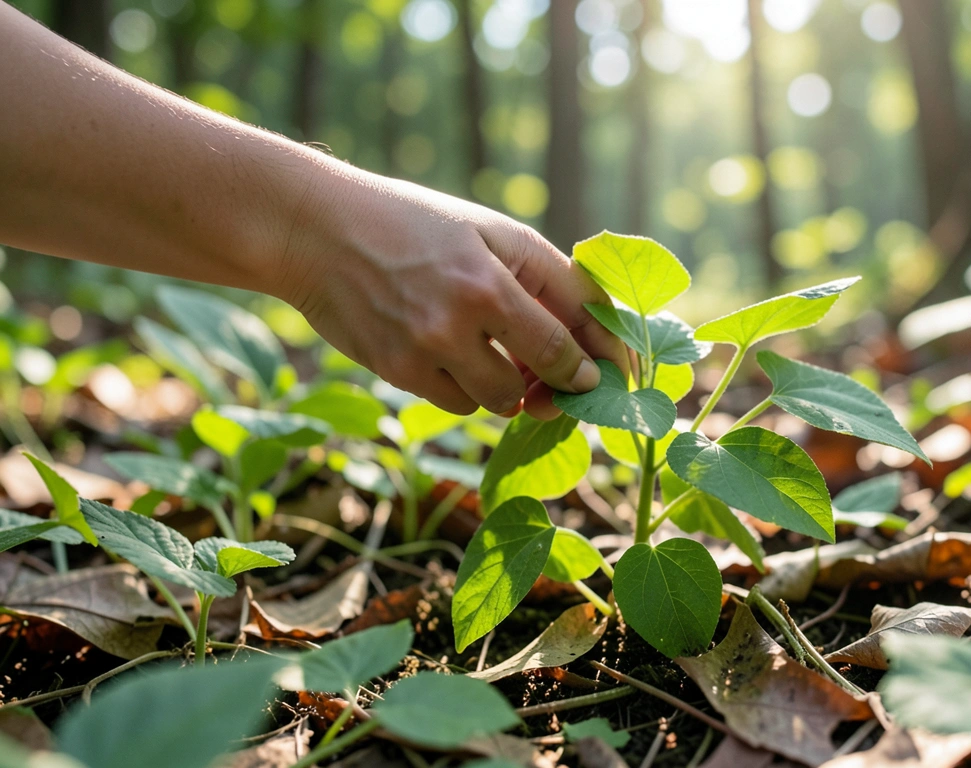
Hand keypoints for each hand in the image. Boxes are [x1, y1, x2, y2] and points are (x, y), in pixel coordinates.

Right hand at [278, 171, 626, 418]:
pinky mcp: (395, 372)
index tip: (605, 378)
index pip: (566, 340)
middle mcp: (461, 319)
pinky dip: (464, 388)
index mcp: (492, 279)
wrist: (314, 230)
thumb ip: (545, 277)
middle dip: (554, 384)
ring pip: (497, 399)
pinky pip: (455, 404)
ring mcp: (425, 350)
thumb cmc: (413, 224)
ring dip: (507, 385)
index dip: (595, 366)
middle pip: (536, 380)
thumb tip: (591, 337)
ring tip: (493, 351)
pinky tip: (449, 354)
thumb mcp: (487, 231)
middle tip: (559, 380)